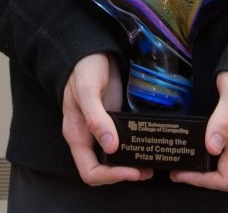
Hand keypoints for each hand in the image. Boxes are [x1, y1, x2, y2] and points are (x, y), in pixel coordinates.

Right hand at [61, 53, 152, 185]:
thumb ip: (96, 118)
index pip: (89, 171)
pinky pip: (123, 144)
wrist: (92, 51)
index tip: (131, 171)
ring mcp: (101, 132)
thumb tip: (111, 147)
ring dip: (131, 166)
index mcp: (77, 135)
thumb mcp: (87, 90)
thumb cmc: (84, 69)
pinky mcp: (113, 123)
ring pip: (114, 160)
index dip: (110, 176)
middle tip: (146, 171)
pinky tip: (148, 148)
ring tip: (150, 165)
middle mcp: (88, 138)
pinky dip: (134, 151)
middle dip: (123, 174)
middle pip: (103, 170)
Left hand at [170, 72, 227, 191]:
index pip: (227, 179)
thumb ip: (223, 119)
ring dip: (204, 172)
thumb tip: (212, 148)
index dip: (204, 181)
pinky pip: (227, 157)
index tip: (183, 172)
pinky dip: (209, 160)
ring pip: (226, 169)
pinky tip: (196, 149)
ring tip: (183, 163)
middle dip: (201, 180)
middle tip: (178, 171)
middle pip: (227, 178)